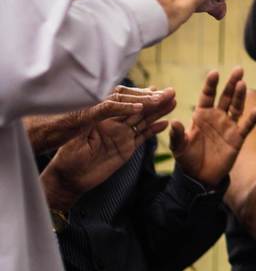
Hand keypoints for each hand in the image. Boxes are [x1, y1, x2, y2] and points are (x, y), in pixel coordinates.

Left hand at [42, 89, 176, 207]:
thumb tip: (108, 104)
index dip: (139, 97)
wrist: (69, 179)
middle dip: (155, 100)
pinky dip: (154, 130)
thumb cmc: (68, 156)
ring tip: (173, 102)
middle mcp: (114, 123)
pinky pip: (143, 137)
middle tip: (170, 92)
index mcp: (102, 116)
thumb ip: (94, 120)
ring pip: (144, 120)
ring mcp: (121, 135)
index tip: (153, 92)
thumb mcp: (79, 134)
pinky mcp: (126, 148)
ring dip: (159, 111)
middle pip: (138, 109)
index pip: (124, 103)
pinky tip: (165, 124)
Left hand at [169, 68, 255, 186]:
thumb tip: (175, 122)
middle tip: (238, 70)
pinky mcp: (237, 138)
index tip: (215, 73)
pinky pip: (246, 126)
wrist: (200, 177)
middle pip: (225, 97)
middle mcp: (217, 117)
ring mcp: (228, 126)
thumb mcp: (179, 147)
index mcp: (201, 115)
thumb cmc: (187, 159)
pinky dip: (252, 119)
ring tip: (243, 84)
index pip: (208, 96)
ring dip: (240, 96)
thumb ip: (178, 135)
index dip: (211, 85)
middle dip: (231, 84)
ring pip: (236, 107)